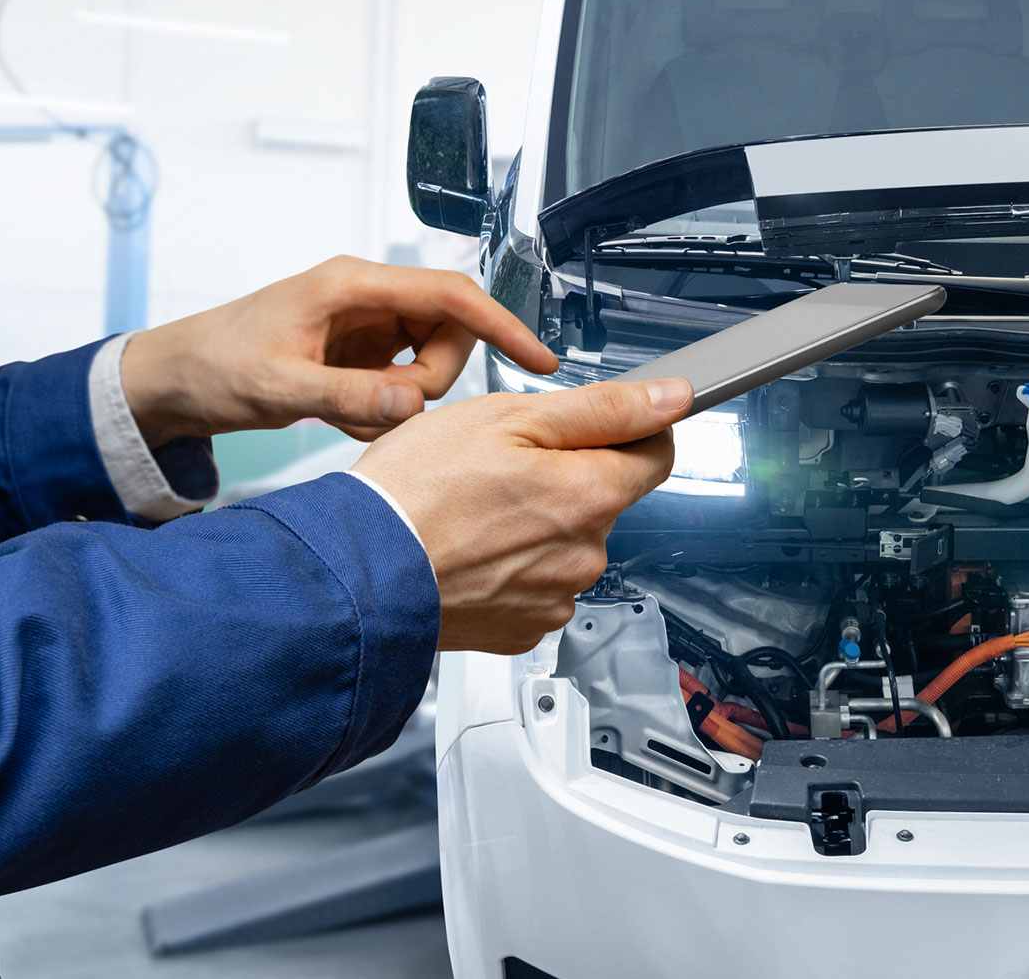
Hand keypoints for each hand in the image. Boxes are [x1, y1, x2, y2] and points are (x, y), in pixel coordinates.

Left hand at [119, 256, 559, 446]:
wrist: (173, 381)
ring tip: (348, 415)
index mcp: (353, 285)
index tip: (540, 359)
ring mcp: (365, 327)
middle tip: (382, 409)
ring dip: (404, 400)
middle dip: (430, 381)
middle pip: (448, 334)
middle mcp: (366, 298)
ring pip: (429, 364)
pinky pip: (402, 384)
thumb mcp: (279, 388)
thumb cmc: (212, 366)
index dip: (502, 325)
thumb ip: (349, 396)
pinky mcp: (359, 354)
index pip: (451, 295)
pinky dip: (383, 410)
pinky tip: (341, 417)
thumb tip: (413, 402)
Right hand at [351, 377, 692, 654]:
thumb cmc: (417, 491)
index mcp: (590, 495)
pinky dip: (510, 567)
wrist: (358, 574)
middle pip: (602, 499)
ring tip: (473, 512)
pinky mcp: (523, 628)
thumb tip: (670, 399)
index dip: (633, 428)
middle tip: (500, 465)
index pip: (656, 455)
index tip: (604, 422)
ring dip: (534, 525)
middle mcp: (585, 554)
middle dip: (565, 477)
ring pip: (565, 544)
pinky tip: (470, 551)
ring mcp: (554, 597)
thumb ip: (601, 408)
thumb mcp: (508, 417)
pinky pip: (534, 586)